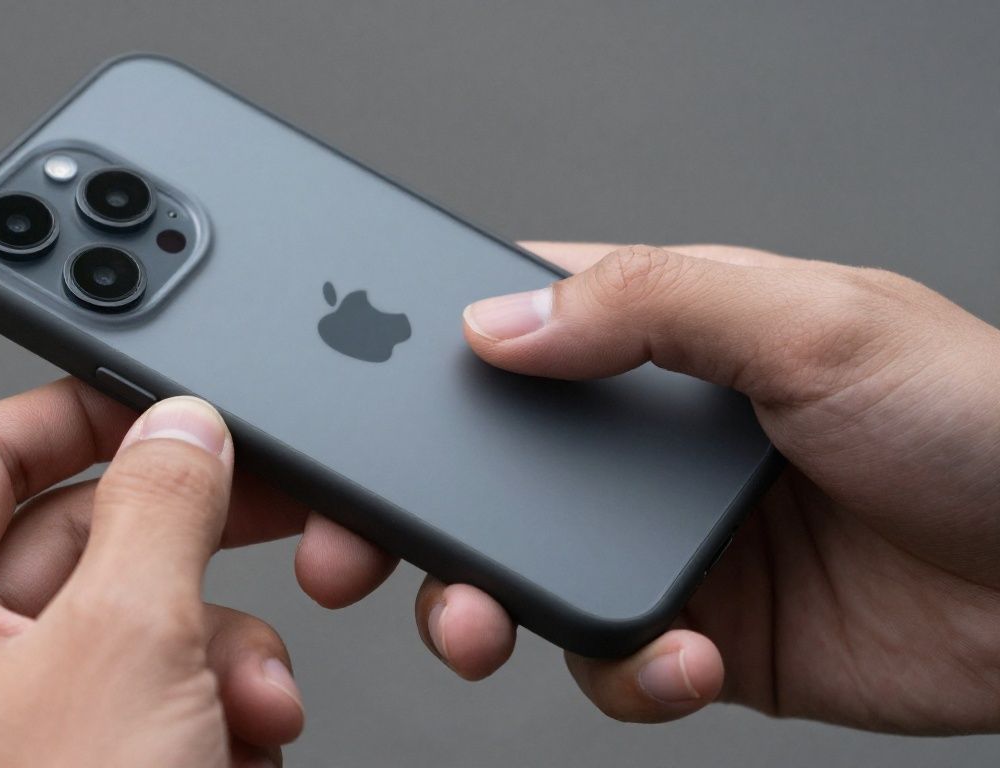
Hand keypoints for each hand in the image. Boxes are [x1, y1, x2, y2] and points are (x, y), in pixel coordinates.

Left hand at [0, 387, 304, 766]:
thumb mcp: (125, 644)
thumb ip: (160, 508)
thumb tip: (181, 427)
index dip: (80, 410)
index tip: (165, 400)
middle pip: (80, 540)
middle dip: (189, 556)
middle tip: (267, 515)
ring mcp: (3, 727)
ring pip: (133, 623)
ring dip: (220, 649)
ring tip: (255, 701)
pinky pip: (148, 696)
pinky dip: (210, 709)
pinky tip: (238, 747)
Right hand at [402, 242, 999, 733]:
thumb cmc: (981, 422)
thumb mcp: (812, 323)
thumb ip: (651, 304)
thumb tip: (503, 321)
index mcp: (670, 340)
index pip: (514, 329)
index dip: (419, 362)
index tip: (344, 406)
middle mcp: (650, 446)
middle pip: (485, 470)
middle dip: (405, 514)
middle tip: (347, 543)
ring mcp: (668, 544)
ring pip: (522, 578)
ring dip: (476, 608)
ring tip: (472, 624)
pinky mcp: (700, 635)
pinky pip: (613, 665)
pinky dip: (626, 674)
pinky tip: (681, 657)